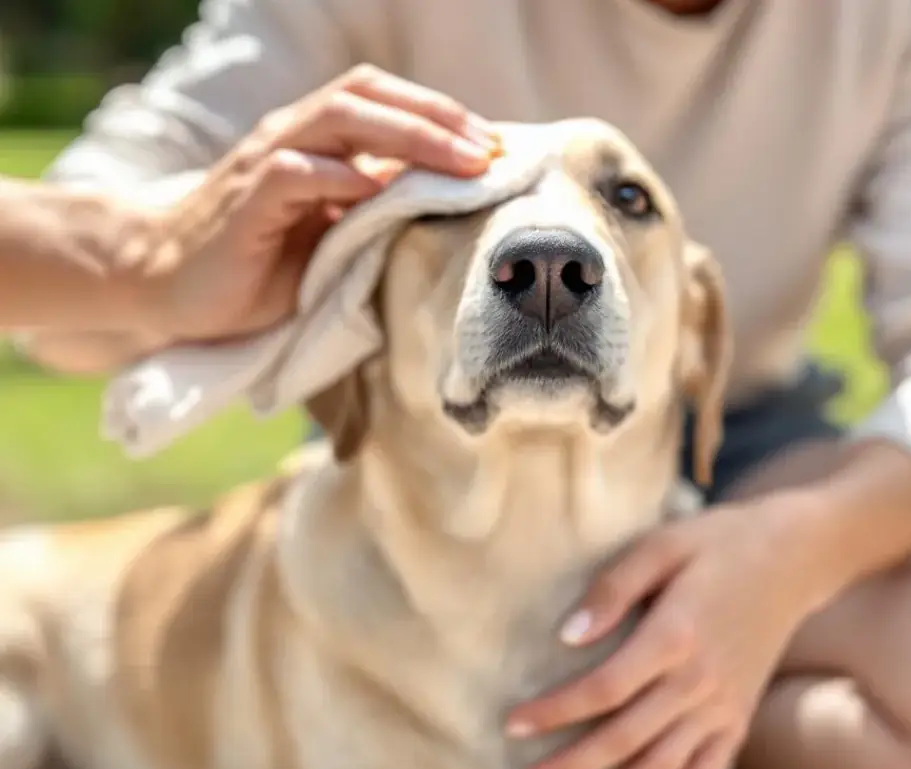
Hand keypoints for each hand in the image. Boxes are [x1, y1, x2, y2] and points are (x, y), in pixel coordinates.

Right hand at [143, 64, 500, 341]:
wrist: (169, 284)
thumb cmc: (259, 263)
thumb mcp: (331, 234)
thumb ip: (376, 209)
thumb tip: (447, 201)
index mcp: (317, 142)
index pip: (385, 103)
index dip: (442, 117)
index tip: (496, 149)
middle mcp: (293, 139)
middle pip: (368, 97)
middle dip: (438, 119)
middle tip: (491, 151)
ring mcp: (266, 165)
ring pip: (338, 120)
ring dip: (407, 136)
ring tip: (460, 162)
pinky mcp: (244, 202)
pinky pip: (292, 174)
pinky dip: (336, 177)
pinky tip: (375, 192)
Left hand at [505, 498, 819, 768]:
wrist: (794, 557)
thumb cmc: (718, 543)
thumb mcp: (662, 544)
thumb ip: (613, 588)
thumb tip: (568, 635)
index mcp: (674, 636)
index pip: (602, 690)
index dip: (554, 712)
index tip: (513, 725)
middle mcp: (699, 681)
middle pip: (624, 738)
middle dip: (568, 767)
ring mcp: (723, 704)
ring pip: (661, 765)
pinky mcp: (740, 715)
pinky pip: (706, 768)